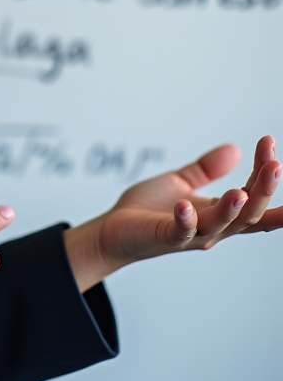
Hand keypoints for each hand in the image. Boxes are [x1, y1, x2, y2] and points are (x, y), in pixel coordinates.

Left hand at [65, 136, 281, 291]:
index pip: (254, 199)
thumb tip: (236, 149)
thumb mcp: (181, 183)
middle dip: (263, 189)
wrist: (114, 230)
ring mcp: (190, 234)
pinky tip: (185, 204)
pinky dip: (185, 219)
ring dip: (232, 208)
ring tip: (242, 190)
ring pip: (220, 224)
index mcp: (218, 214)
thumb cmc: (148, 210)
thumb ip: (207, 169)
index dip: (266, 177)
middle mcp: (212, 228)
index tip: (270, 144)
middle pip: (248, 213)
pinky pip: (179, 231)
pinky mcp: (164, 236)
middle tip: (275, 164)